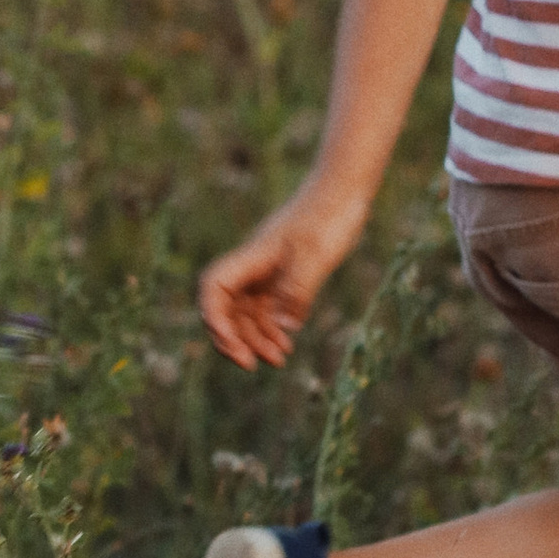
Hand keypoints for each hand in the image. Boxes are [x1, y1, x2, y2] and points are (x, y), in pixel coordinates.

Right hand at [198, 179, 364, 371]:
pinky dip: (273, 328)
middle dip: (232, 338)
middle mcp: (254, 266)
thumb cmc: (328, 216)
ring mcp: (268, 272)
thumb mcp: (317, 254)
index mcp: (252, 258)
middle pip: (225, 307)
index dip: (215, 319)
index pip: (214, 289)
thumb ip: (299, 289)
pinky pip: (268, 308)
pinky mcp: (285, 276)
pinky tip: (287, 343)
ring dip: (256, 338)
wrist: (344, 192)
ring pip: (248, 312)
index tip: (232, 344)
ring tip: (278, 360)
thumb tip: (285, 327)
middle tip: (250, 365)